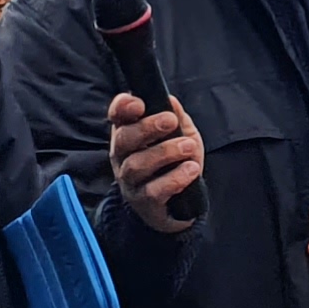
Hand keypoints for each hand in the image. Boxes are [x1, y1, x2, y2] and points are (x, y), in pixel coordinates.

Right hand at [107, 92, 201, 234]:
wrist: (178, 205)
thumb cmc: (174, 164)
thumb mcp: (181, 136)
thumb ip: (177, 118)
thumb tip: (171, 101)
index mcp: (129, 134)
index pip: (117, 116)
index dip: (122, 108)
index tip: (140, 104)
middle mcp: (122, 157)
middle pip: (124, 139)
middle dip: (147, 127)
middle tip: (171, 121)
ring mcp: (130, 181)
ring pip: (136, 165)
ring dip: (164, 152)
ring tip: (188, 147)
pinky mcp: (143, 203)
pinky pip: (153, 191)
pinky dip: (174, 179)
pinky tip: (191, 170)